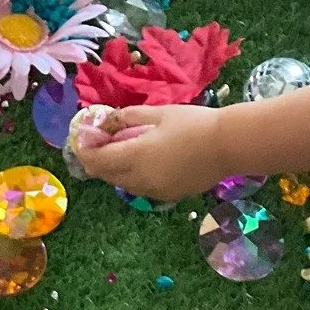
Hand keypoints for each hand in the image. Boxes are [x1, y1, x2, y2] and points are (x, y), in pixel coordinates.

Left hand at [76, 102, 229, 202]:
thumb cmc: (193, 123)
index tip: (81, 138)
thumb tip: (108, 121)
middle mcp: (141, 179)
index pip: (97, 160)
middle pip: (106, 175)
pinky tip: (143, 161)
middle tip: (98, 142)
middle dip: (97, 160)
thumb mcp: (158, 112)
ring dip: (114, 169)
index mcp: (135, 156)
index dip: (84, 151)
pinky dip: (133, 177)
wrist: (228, 145)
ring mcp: (155, 191)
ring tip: (119, 149)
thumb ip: (128, 118)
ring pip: (123, 184)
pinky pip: (141, 188)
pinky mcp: (170, 196)